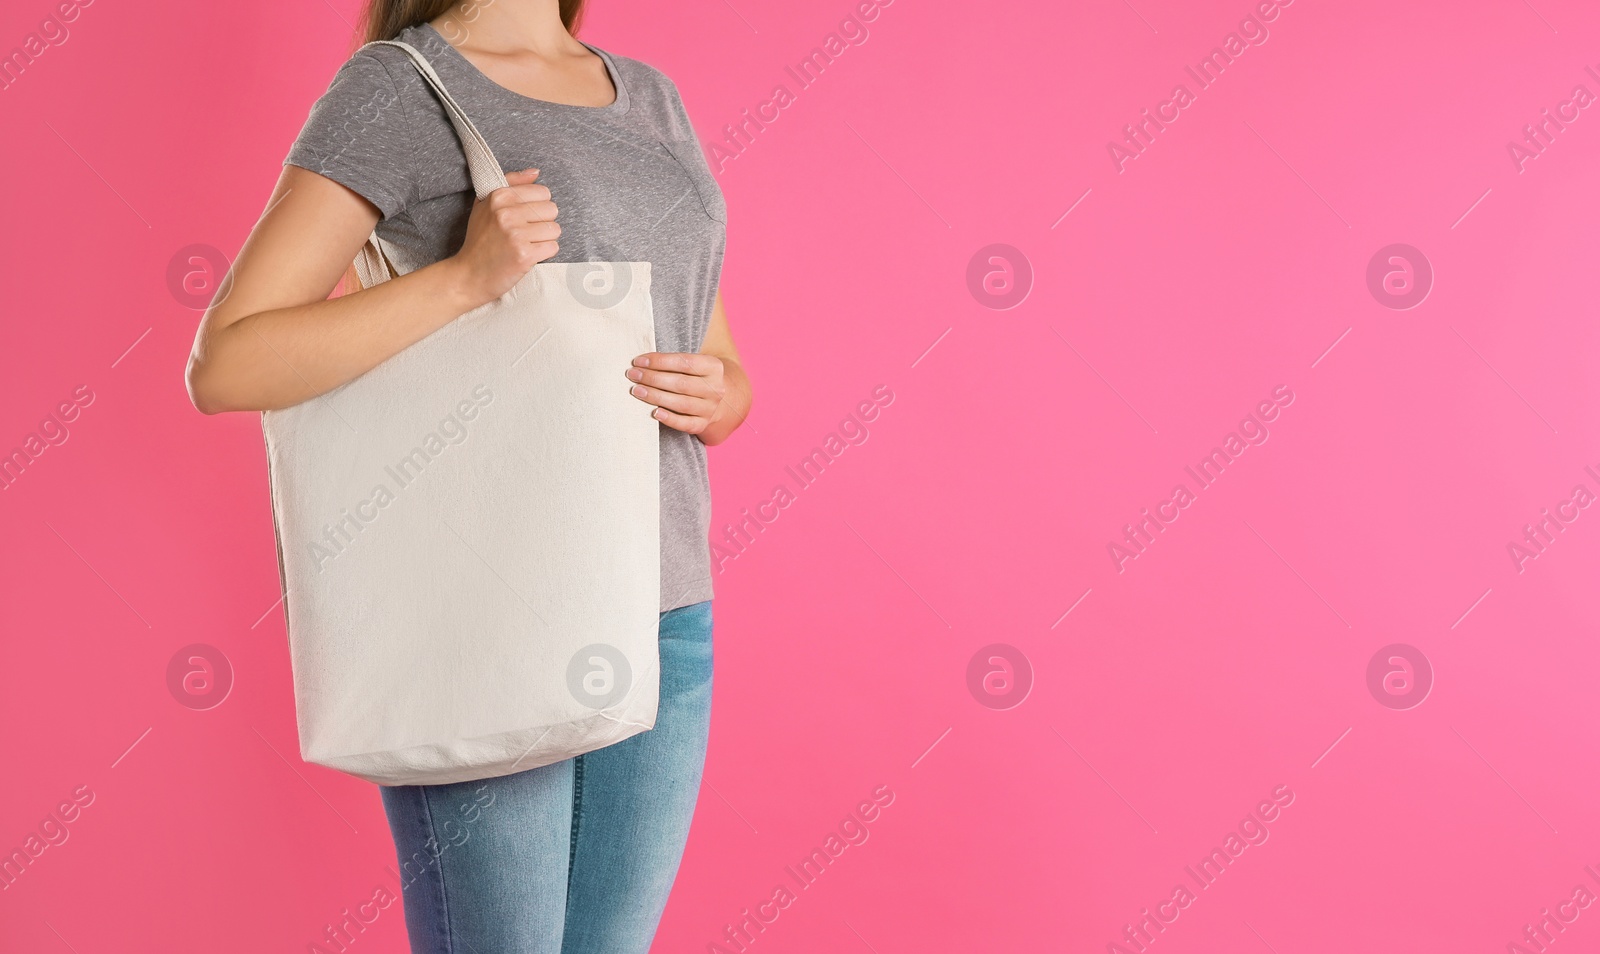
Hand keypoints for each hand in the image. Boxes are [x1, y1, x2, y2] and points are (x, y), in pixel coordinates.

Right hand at [447, 168, 558, 307]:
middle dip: (543, 223)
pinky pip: (553, 247)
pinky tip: (528, 255)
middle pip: (552, 209)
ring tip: (526, 244)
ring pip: (555, 229)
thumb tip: (535, 172)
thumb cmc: (480, 240)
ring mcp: (516, 234)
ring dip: (545, 239)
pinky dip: (544, 253)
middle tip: (525, 233)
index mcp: (499, 196)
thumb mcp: (486, 205)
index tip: (523, 218)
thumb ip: (511, 184)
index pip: (542, 192)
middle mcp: (507, 212)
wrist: (470, 275)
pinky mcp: (524, 254)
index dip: (537, 206)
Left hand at [625, 352, 734, 437]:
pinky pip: (686, 424)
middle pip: (681, 383)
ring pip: (681, 403)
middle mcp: (716, 388)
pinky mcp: (704, 424)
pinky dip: (670, 419)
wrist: (727, 399)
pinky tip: (655, 413)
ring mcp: (711, 408)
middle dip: (653, 378)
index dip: (659, 361)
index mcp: (714, 367)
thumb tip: (643, 360)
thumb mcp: (699, 363)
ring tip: (636, 391)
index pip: (684, 362)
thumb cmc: (700, 377)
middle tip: (632, 375)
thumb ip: (677, 360)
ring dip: (656, 396)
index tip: (638, 360)